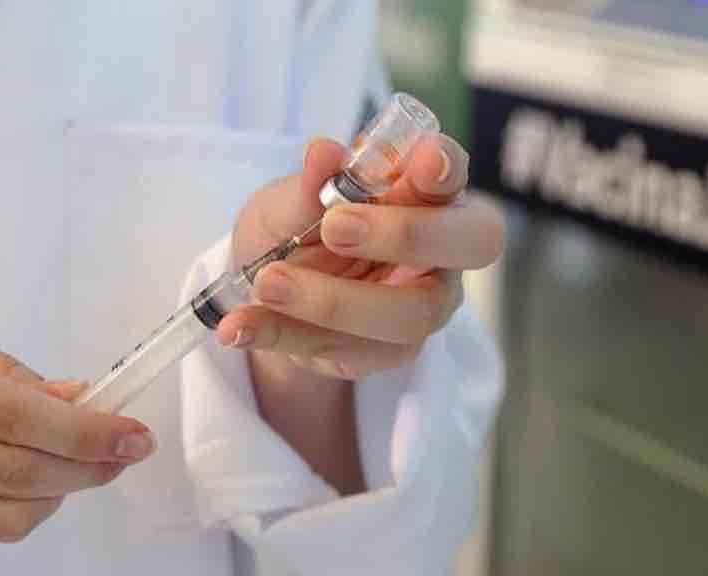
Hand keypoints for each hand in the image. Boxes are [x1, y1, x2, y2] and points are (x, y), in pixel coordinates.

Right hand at [0, 317, 154, 540]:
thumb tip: (75, 399)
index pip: (8, 414)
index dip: (83, 430)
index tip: (133, 433)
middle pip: (11, 471)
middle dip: (86, 466)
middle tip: (124, 451)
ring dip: (60, 493)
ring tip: (84, 465)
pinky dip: (17, 507)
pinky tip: (32, 480)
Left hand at [220, 134, 503, 380]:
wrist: (268, 286)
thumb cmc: (297, 224)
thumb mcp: (287, 200)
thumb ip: (311, 184)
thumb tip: (324, 153)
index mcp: (426, 193)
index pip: (453, 174)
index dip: (446, 168)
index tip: (422, 161)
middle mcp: (440, 251)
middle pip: (468, 244)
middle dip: (405, 234)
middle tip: (336, 227)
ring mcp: (421, 306)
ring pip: (407, 315)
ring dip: (331, 300)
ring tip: (267, 282)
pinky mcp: (386, 353)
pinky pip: (347, 352)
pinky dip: (285, 336)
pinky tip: (239, 326)